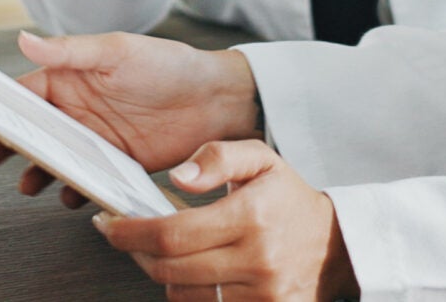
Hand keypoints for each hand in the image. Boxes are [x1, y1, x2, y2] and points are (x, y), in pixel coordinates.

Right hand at [0, 31, 258, 203]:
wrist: (216, 101)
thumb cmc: (167, 65)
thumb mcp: (116, 51)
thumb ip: (69, 51)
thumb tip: (24, 39)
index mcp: (69, 78)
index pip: (18, 92)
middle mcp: (76, 109)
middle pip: (28, 129)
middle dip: (3, 142)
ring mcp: (93, 138)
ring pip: (51, 158)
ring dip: (34, 170)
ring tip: (26, 182)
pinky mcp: (114, 163)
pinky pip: (83, 179)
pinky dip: (71, 189)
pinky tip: (69, 195)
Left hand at [93, 140, 353, 301]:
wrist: (337, 245)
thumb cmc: (290, 199)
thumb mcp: (260, 160)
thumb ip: (217, 158)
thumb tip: (179, 177)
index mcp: (250, 217)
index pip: (172, 234)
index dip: (131, 233)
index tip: (109, 226)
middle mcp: (256, 260)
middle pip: (170, 269)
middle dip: (137, 253)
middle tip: (126, 237)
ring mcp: (261, 294)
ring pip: (183, 295)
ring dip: (162, 275)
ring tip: (163, 253)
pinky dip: (188, 293)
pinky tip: (189, 273)